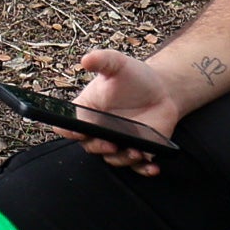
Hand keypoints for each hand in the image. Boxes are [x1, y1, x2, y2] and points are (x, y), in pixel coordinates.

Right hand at [66, 49, 187, 176]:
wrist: (161, 89)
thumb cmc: (134, 76)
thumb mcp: (118, 64)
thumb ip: (102, 60)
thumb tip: (85, 59)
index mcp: (87, 111)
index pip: (68, 125)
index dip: (68, 130)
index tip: (76, 131)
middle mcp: (99, 130)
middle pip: (89, 146)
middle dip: (99, 147)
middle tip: (111, 143)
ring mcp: (119, 142)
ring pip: (113, 159)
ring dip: (123, 159)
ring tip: (136, 151)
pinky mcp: (139, 150)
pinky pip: (137, 166)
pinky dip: (144, 169)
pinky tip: (152, 166)